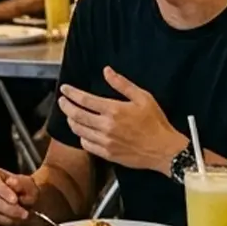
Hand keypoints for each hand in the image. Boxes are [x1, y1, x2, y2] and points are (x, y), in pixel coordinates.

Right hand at [0, 167, 37, 224]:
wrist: (23, 202)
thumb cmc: (24, 191)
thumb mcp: (28, 185)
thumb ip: (21, 183)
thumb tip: (11, 182)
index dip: (3, 191)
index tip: (15, 200)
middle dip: (8, 208)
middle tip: (24, 214)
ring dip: (7, 218)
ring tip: (21, 219)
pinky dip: (3, 223)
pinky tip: (14, 221)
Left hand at [57, 67, 186, 174]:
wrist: (165, 150)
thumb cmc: (156, 123)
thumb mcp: (143, 97)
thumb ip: (122, 84)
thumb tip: (107, 71)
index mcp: (114, 110)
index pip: (84, 100)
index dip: (71, 93)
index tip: (64, 89)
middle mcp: (106, 126)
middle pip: (76, 115)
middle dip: (65, 106)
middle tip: (62, 101)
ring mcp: (105, 142)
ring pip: (79, 131)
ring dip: (71, 121)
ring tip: (70, 115)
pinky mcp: (107, 154)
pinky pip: (87, 145)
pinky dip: (81, 136)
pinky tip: (83, 132)